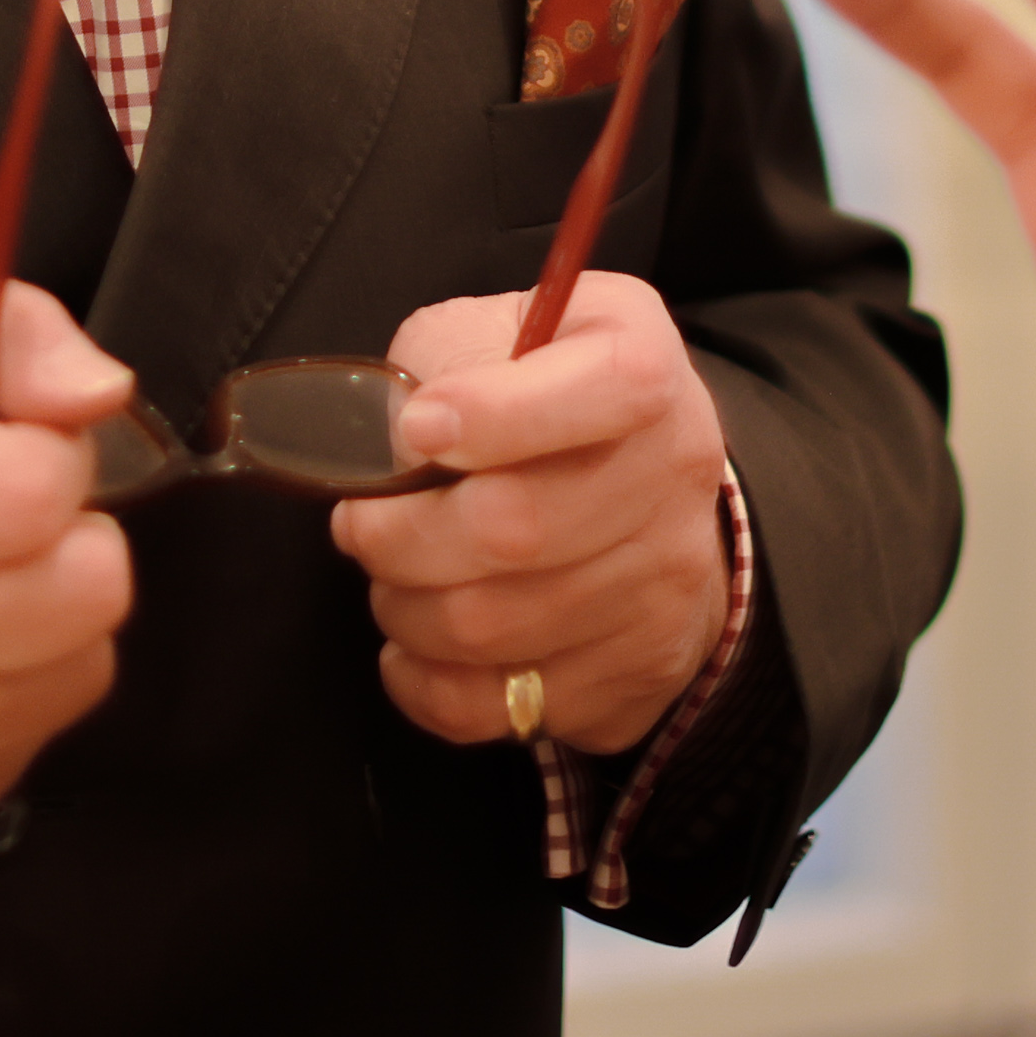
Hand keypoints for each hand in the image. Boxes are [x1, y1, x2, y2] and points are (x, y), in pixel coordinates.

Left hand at [331, 273, 734, 753]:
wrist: (646, 481)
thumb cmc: (546, 394)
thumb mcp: (501, 329)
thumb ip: (446, 360)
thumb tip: (389, 447)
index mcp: (642, 366)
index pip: (596, 390)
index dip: (492, 414)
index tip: (418, 427)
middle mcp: (674, 474)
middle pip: (515, 530)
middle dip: (399, 534)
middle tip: (361, 524)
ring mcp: (666, 585)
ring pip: (491, 628)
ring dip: (404, 607)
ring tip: (393, 578)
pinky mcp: (638, 672)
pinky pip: (497, 707)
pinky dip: (425, 681)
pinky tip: (414, 645)